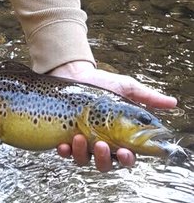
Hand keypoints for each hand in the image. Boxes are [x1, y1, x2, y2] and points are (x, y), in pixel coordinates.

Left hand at [50, 61, 176, 171]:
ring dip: (83, 154)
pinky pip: (65, 153)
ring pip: (85, 161)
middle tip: (101, 145)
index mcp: (118, 137)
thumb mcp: (125, 88)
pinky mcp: (65, 138)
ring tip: (80, 137)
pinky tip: (64, 144)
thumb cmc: (101, 83)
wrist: (73, 73)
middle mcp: (101, 144)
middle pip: (106, 164)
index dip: (127, 159)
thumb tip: (172, 103)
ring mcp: (82, 143)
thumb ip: (147, 98)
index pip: (127, 156)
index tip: (125, 151)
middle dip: (104, 159)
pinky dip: (65, 151)